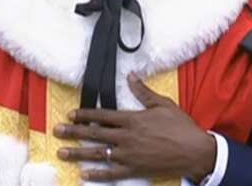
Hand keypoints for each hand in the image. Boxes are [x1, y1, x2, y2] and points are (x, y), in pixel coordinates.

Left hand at [54, 73, 215, 182]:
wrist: (195, 152)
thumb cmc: (181, 127)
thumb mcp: (163, 104)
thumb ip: (143, 92)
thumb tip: (131, 76)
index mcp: (132, 119)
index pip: (102, 116)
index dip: (85, 115)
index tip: (70, 115)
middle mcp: (127, 137)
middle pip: (95, 133)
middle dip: (73, 132)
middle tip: (57, 131)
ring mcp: (129, 155)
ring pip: (98, 154)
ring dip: (78, 153)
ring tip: (62, 152)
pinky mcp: (135, 170)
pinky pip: (111, 173)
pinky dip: (97, 174)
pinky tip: (84, 175)